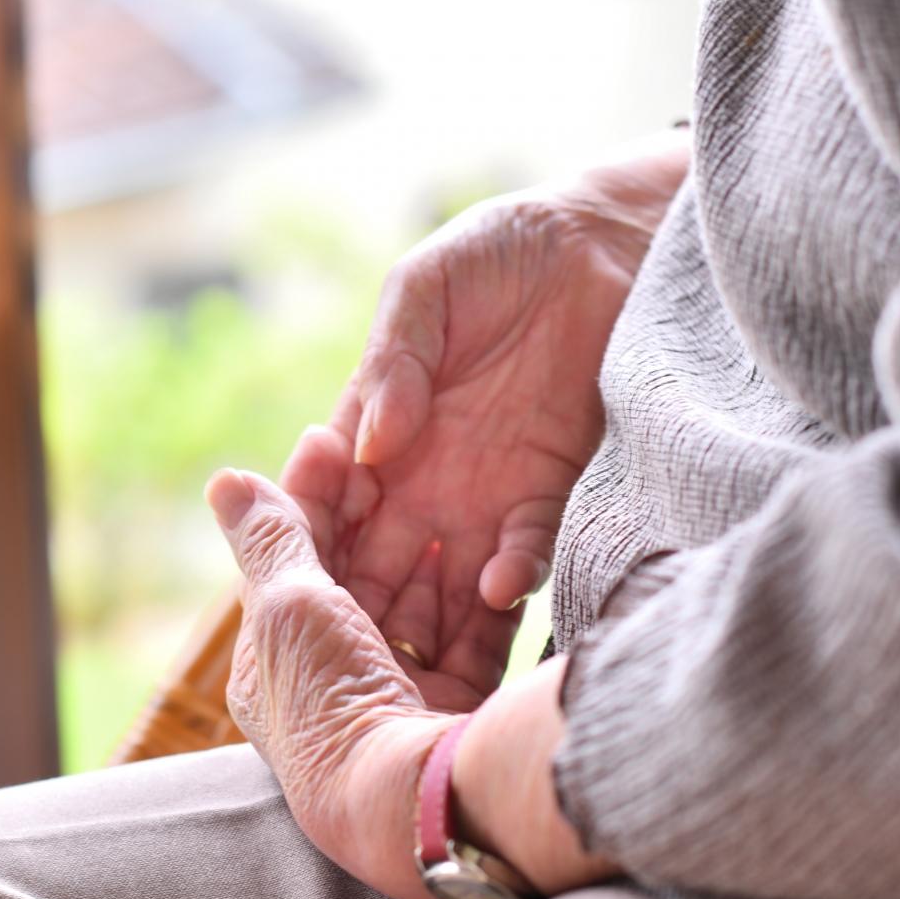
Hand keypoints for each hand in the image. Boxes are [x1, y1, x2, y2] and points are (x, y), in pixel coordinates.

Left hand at [207, 467, 618, 898]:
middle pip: (362, 583)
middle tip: (409, 453)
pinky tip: (495, 561)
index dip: (312, 499)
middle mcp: (332, 688)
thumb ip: (269, 538)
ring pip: (421, 608)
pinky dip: (484, 603)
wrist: (412, 803)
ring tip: (460, 496)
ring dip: (438, 558)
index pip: (292, 563)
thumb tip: (225, 479)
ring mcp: (396, 702)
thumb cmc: (331, 705)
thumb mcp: (285, 607)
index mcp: (271, 669)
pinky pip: (472, 642)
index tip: (335, 438)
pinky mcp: (456, 712)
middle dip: (386, 522)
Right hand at [281, 131, 690, 698]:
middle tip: (354, 649)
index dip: (310, 545)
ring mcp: (483, 494)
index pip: (326, 504)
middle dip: (365, 612)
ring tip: (427, 653)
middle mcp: (421, 478)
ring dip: (434, 623)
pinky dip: (510, 578)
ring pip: (446, 583)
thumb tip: (370, 441)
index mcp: (374, 430)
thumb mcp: (424, 290)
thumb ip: (395, 360)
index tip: (298, 578)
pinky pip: (524, 552)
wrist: (601, 245)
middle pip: (378, 564)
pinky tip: (499, 590)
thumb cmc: (497, 252)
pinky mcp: (546, 494)